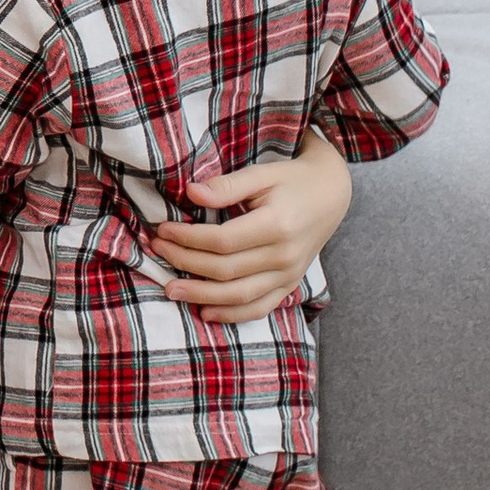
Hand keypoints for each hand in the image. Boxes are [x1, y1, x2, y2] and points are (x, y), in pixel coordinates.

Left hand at [151, 133, 351, 321]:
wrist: (331, 194)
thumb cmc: (292, 180)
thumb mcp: (262, 173)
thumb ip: (227, 186)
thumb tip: (190, 193)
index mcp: (277, 225)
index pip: (222, 241)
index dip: (187, 238)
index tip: (162, 230)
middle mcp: (285, 256)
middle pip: (225, 270)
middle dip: (185, 262)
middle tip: (157, 252)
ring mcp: (289, 274)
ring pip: (239, 295)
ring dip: (201, 295)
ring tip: (170, 289)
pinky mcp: (290, 285)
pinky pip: (259, 307)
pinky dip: (232, 315)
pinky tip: (205, 313)